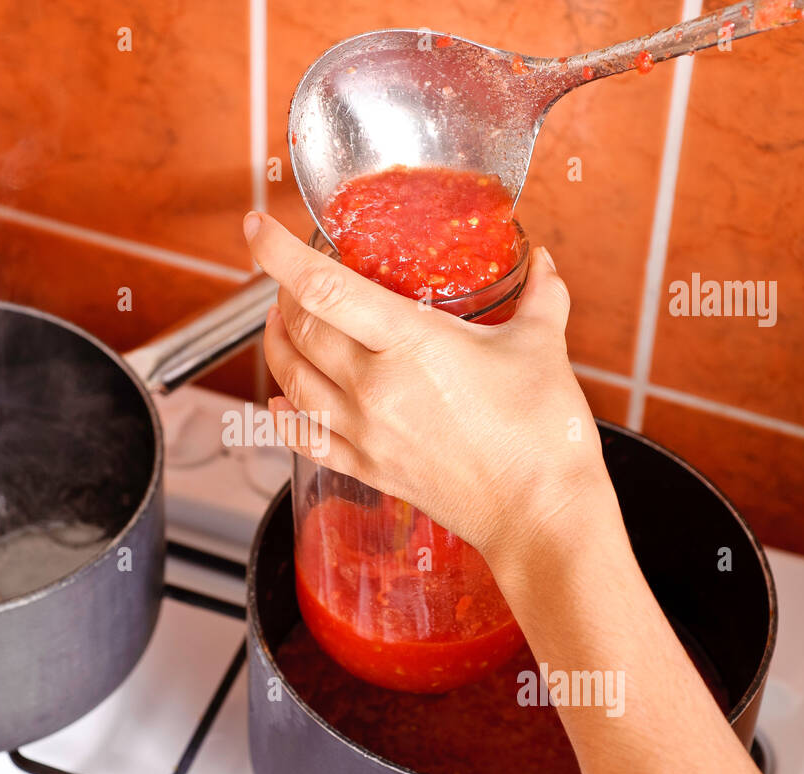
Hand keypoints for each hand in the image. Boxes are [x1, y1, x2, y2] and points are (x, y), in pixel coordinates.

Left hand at [243, 211, 611, 571]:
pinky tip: (277, 403)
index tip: (256, 227)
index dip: (278, 253)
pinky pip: (306, 438)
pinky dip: (284, 416)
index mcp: (409, 343)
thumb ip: (541, 297)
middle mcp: (373, 387)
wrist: (542, 517)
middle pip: (300, 329)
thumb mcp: (543, 347)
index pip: (322, 287)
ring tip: (279, 324)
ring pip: (291, 380)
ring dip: (277, 345)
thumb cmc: (544, 436)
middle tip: (290, 278)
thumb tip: (547, 266)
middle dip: (284, 295)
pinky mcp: (368, 468)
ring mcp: (364, 432)